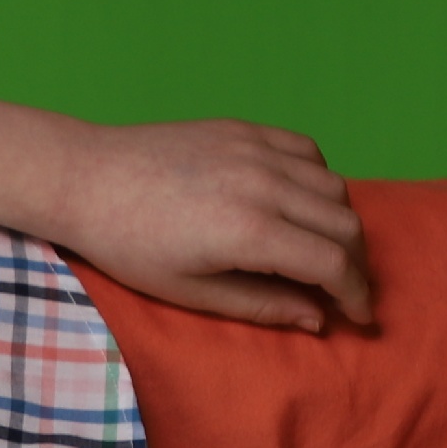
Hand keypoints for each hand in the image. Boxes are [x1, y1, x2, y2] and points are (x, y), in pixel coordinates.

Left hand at [54, 120, 373, 332]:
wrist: (86, 179)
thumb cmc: (127, 245)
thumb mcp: (190, 292)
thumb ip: (261, 306)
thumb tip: (317, 318)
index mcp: (249, 231)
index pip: (334, 265)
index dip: (357, 295)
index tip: (361, 317)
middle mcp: (264, 184)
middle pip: (346, 225)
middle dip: (357, 265)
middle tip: (346, 290)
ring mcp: (256, 150)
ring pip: (334, 187)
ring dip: (341, 223)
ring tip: (323, 250)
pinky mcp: (245, 128)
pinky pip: (308, 152)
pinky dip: (319, 180)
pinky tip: (300, 203)